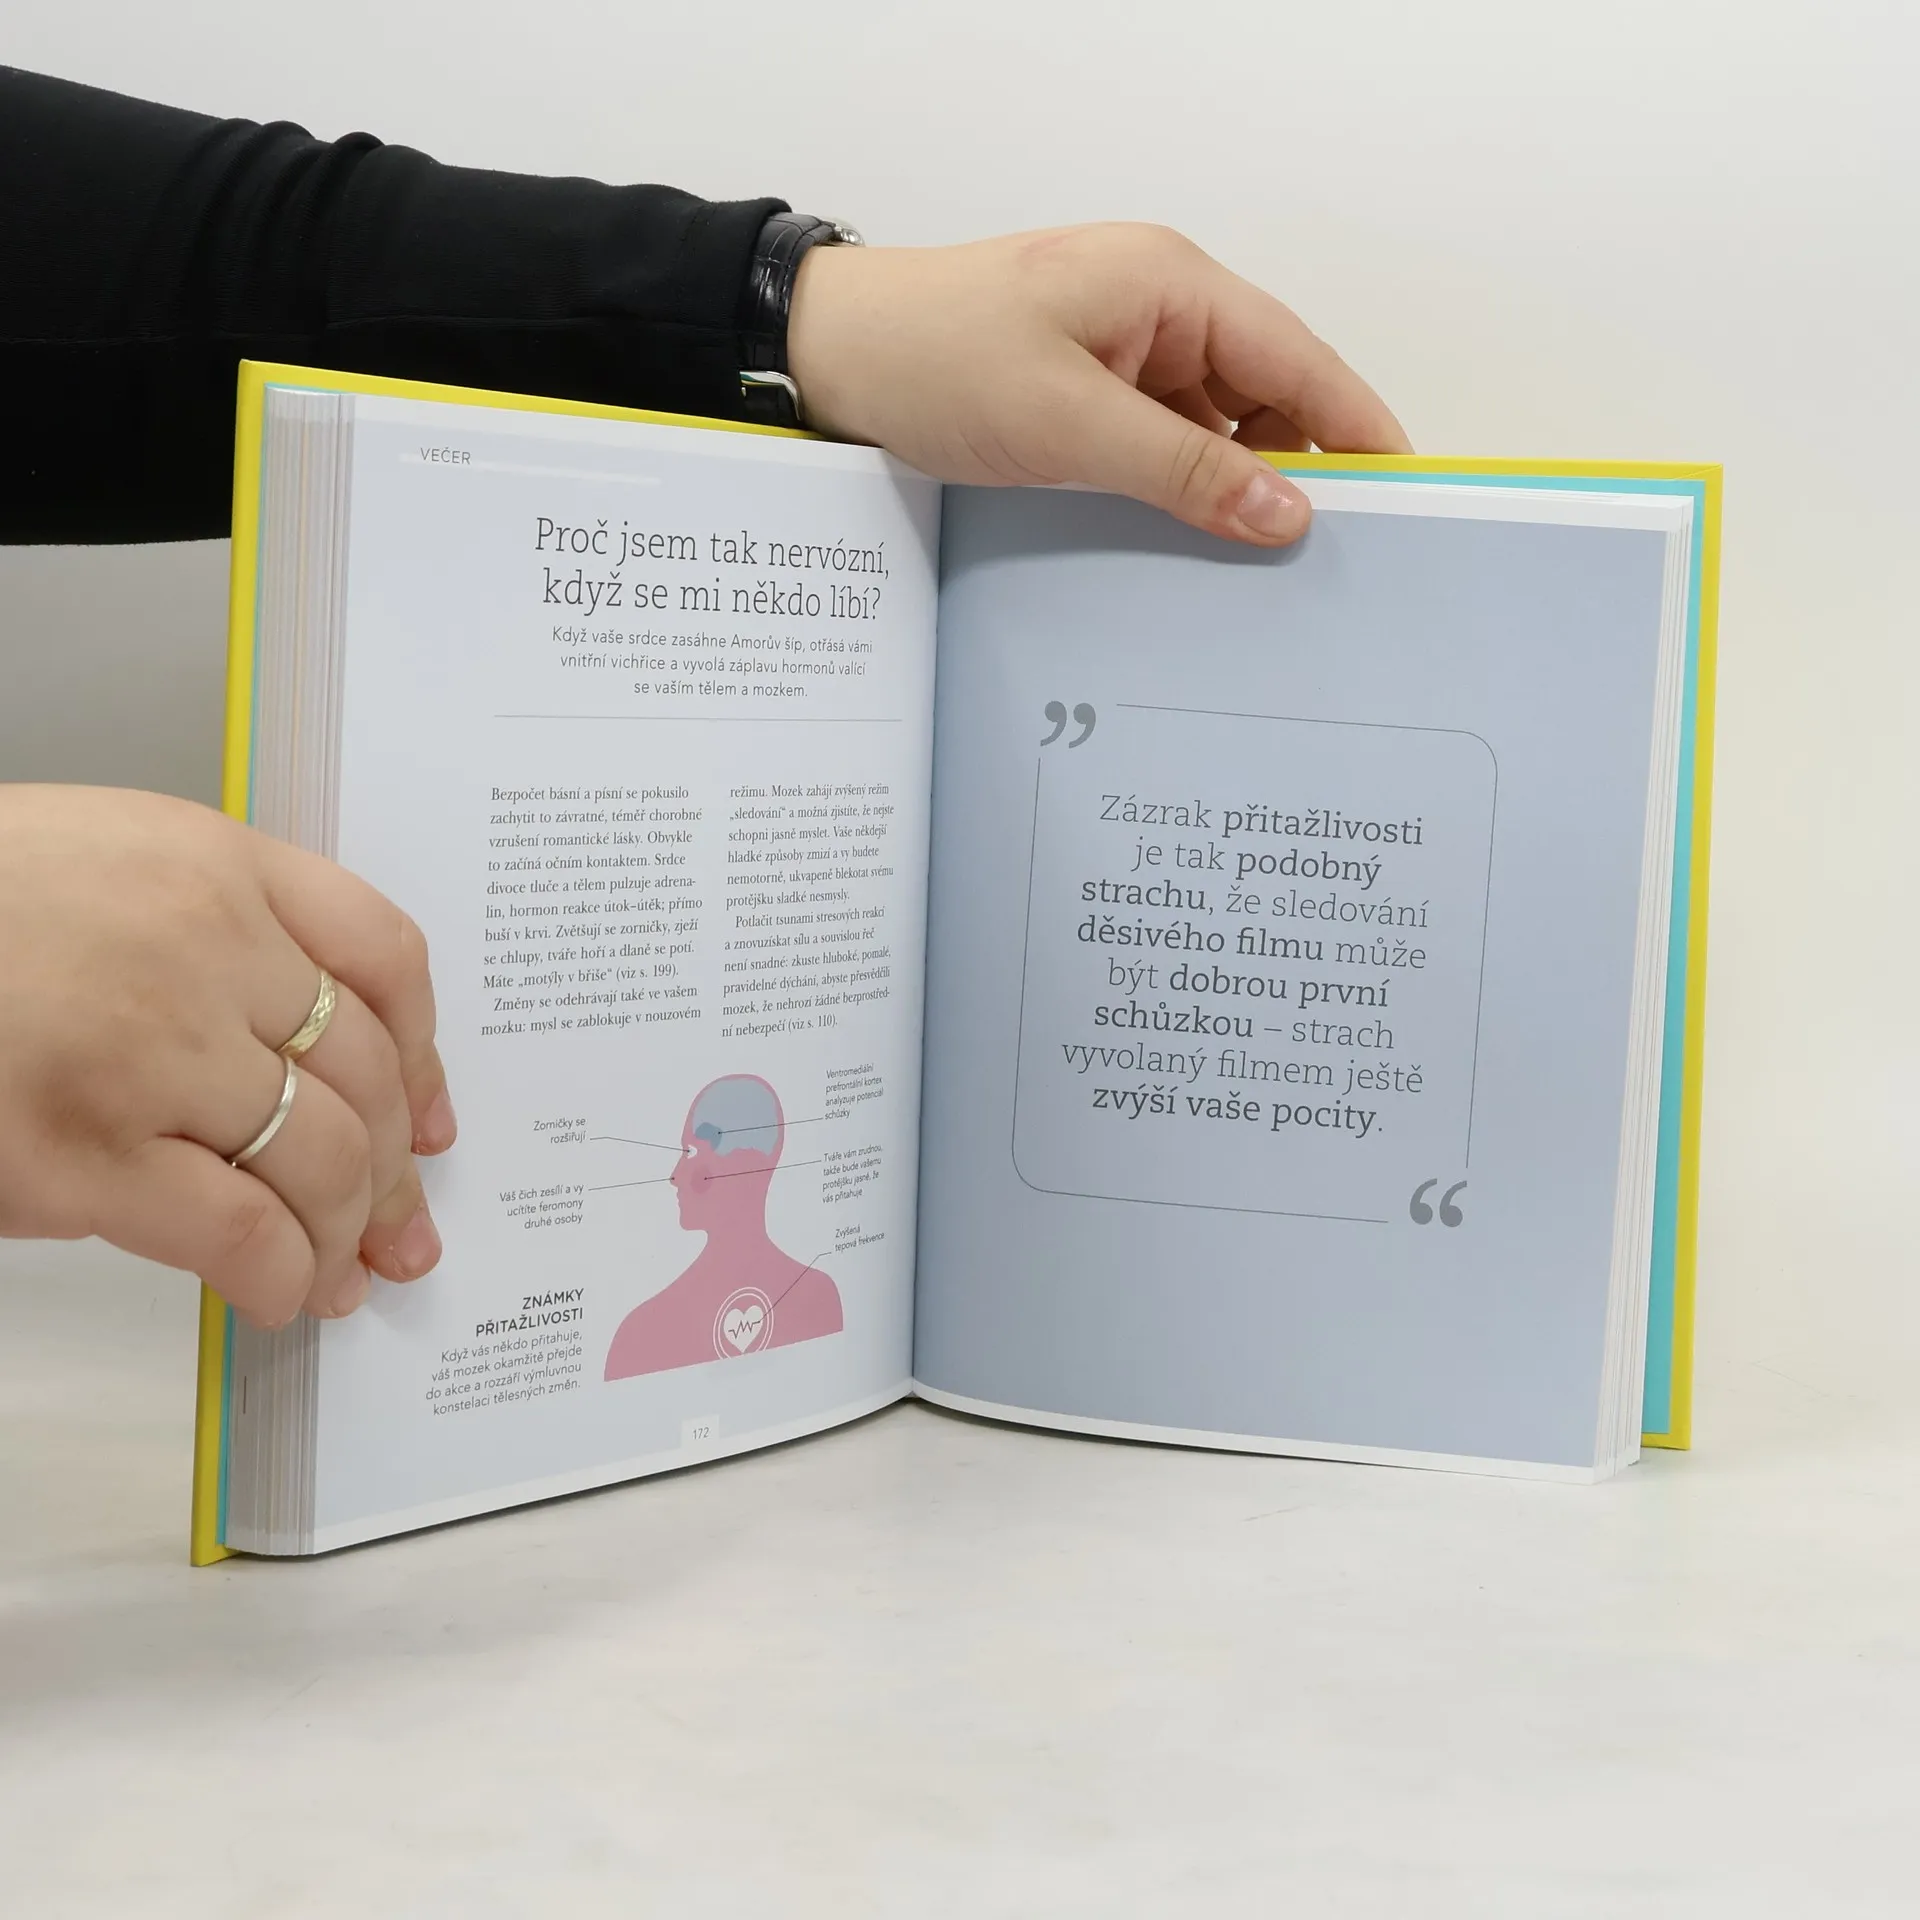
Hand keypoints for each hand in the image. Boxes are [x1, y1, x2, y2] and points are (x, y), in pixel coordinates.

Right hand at [0, 786, 454, 1326]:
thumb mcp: (100, 862)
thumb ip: (215, 932)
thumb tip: (305, 1057)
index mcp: (212, 863)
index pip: (384, 954)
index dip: (428, 1054)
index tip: (433, 1117)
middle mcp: (203, 949)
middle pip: (367, 1071)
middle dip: (399, 1170)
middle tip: (402, 1226)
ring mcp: (147, 1053)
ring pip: (323, 1156)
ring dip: (352, 1232)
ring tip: (347, 1273)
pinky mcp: (82, 1155)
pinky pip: (241, 1230)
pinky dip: (282, 1274)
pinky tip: (282, 1294)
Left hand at [788, 222, 1409, 545]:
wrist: (829, 358)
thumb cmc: (935, 359)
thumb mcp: (1068, 423)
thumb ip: (1183, 469)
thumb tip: (1287, 515)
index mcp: (1170, 285)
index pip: (1297, 360)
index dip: (1356, 429)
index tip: (1407, 496)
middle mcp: (1159, 309)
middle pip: (1265, 395)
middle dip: (1298, 470)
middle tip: (1330, 562)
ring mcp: (1123, 351)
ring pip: (1215, 427)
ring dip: (1233, 488)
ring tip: (1265, 570)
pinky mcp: (1089, 391)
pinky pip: (1164, 441)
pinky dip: (1184, 489)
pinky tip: (1194, 545)